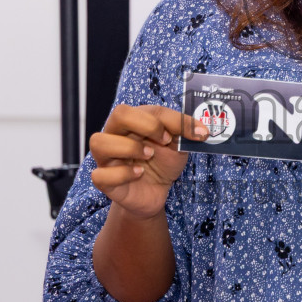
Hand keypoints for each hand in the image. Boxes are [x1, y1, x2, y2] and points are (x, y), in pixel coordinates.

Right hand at [88, 105, 206, 220]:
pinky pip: (100, 175)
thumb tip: (202, 130)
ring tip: (148, 155)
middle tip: (165, 140)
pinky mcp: (104, 181)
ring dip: (129, 148)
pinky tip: (138, 174)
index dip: (171, 119)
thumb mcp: (178, 144)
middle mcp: (115, 135)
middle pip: (119, 114)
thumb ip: (184, 132)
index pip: (148, 109)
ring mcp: (106, 158)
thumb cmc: (162, 163)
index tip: (191, 133)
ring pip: (99, 142)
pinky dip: (122, 174)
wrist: (156, 193)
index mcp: (132, 121)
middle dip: (147, 125)